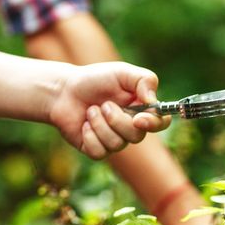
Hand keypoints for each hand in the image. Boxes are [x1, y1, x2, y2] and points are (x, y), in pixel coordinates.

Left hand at [49, 62, 168, 157]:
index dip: (154, 124)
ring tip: (91, 110)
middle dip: (117, 120)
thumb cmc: (94, 80)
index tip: (139, 119)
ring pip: (117, 145)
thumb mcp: (122, 72)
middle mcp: (130, 127)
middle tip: (104, 104)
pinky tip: (83, 124)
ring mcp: (113, 140)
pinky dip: (89, 135)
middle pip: (137, 136)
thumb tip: (153, 102)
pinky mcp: (96, 149)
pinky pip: (100, 152)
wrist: (64, 91)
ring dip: (100, 124)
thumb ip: (144, 80)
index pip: (160, 123)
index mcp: (141, 109)